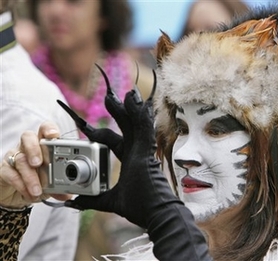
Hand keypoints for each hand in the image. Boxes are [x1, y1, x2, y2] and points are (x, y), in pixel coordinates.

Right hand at [0, 122, 70, 208]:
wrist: (16, 196)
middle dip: (34, 149)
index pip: (45, 130)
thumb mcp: (51, 185)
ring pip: (20, 159)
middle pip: (28, 137)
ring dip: (30, 177)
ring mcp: (14, 156)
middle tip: (39, 163)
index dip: (49, 129)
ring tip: (38, 190)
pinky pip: (10, 173)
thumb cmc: (36, 182)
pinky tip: (29, 193)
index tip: (54, 135)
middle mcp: (27, 147)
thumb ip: (60, 187)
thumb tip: (69, 194)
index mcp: (42, 145)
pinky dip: (21, 185)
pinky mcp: (4, 169)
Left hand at [64, 67, 211, 259]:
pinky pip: (144, 129)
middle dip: (118, 112)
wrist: (158, 214)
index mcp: (129, 160)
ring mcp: (143, 151)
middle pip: (125, 126)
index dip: (101, 133)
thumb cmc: (141, 208)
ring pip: (136, 124)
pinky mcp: (147, 153)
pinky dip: (140, 115)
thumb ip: (93, 200)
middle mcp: (137, 153)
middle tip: (110, 96)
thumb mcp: (110, 201)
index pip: (112, 141)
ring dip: (130, 107)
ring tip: (126, 92)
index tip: (89, 127)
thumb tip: (74, 203)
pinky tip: (135, 101)